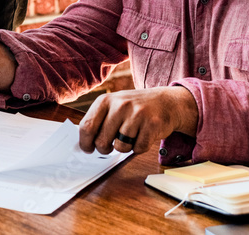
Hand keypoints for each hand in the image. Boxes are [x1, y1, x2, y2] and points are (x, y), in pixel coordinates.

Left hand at [77, 87, 198, 155]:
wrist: (165, 102)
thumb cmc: (134, 108)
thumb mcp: (113, 105)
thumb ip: (98, 120)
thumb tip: (83, 143)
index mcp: (105, 100)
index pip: (87, 126)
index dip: (85, 142)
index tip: (87, 149)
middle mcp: (120, 105)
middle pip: (101, 141)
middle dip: (104, 149)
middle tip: (109, 146)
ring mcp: (137, 114)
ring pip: (120, 147)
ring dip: (125, 147)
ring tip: (131, 135)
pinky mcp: (152, 124)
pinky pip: (138, 148)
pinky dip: (139, 147)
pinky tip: (143, 135)